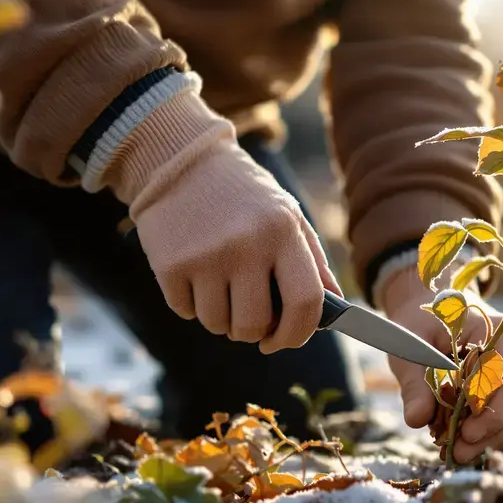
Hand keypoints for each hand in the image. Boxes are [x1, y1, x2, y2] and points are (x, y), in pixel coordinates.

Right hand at [130, 137, 340, 352]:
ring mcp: (206, 256)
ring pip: (218, 324)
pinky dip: (191, 304)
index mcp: (283, 231)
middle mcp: (246, 244)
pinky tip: (193, 273)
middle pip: (255, 324)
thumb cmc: (242, 194)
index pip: (305, 302)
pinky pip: (187, 312)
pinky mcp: (170, 265)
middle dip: (252, 332)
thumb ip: (312, 260)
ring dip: (220, 318)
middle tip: (246, 317)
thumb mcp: (285, 214)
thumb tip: (332, 308)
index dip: (297, 333)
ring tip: (218, 286)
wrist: (178, 161)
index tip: (284, 341)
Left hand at [379, 266, 502, 463]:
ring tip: (469, 451)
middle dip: (495, 433)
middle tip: (460, 453)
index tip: (463, 436)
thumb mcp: (410, 351)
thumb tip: (416, 420)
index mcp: (496, 330)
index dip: (491, 416)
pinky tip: (488, 442)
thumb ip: (415, 384)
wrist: (436, 309)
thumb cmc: (422, 327)